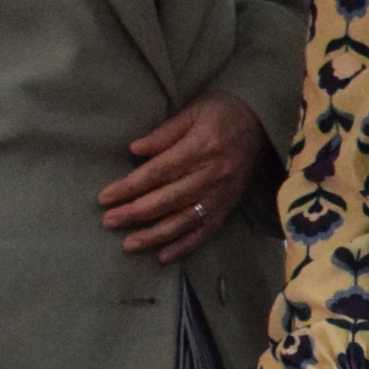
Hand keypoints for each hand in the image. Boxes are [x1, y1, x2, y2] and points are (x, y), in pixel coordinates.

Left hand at [100, 90, 268, 265]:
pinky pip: (205, 232)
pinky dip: (184, 246)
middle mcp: (210, 175)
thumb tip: (135, 150)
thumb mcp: (193, 111)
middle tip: (109, 221)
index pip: (157, 172)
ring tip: (129, 244)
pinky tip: (163, 256)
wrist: (263, 123)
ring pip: (184, 221)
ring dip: (155, 235)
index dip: (129, 187)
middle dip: (135, 213)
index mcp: (199, 148)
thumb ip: (165, 133)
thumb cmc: (223, 113)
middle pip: (167, 200)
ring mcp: (221, 195)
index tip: (105, 197)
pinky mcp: (228, 207)